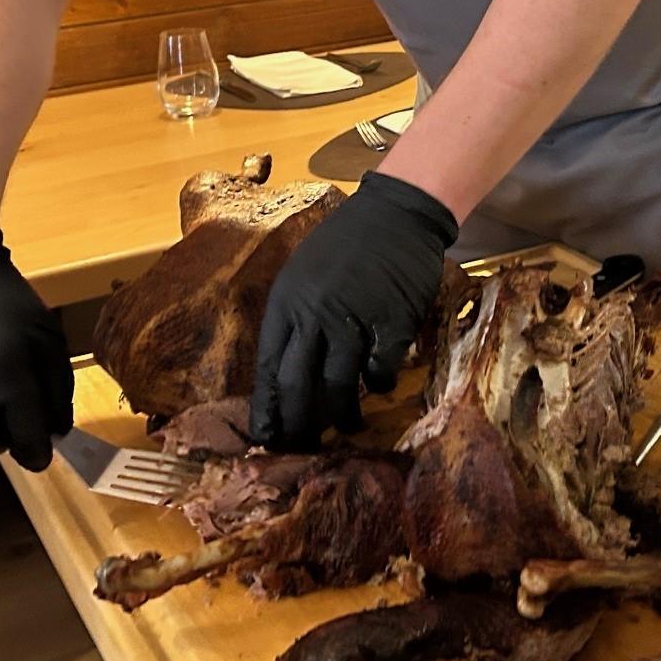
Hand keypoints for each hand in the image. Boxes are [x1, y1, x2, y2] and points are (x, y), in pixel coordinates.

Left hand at [250, 172, 457, 447]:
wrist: (395, 213)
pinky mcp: (391, 323)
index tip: (266, 437)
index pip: (269, 367)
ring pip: (340, 385)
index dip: (267, 408)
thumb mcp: (303, 274)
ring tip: (346, 428)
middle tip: (303, 447)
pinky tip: (379, 388)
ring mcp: (354, 320)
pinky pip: (381, 369)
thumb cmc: (345, 243)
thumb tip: (287, 369)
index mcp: (287, 303)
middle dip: (298, 424)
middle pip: (299, 384)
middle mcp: (315, 315)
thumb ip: (295, 318)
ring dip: (342, 414)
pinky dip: (379, 384)